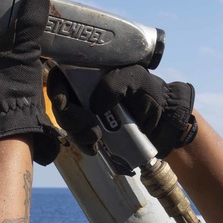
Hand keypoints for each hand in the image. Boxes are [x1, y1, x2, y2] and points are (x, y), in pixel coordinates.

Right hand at [46, 65, 196, 159]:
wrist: (166, 122)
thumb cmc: (152, 94)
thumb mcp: (137, 79)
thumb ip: (115, 84)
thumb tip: (93, 106)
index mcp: (92, 73)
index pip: (62, 75)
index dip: (56, 88)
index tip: (62, 102)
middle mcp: (85, 92)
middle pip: (61, 103)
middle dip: (70, 118)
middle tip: (90, 128)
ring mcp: (88, 114)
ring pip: (68, 123)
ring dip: (77, 134)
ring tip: (96, 140)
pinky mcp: (94, 132)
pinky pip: (80, 139)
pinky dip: (84, 145)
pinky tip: (95, 149)